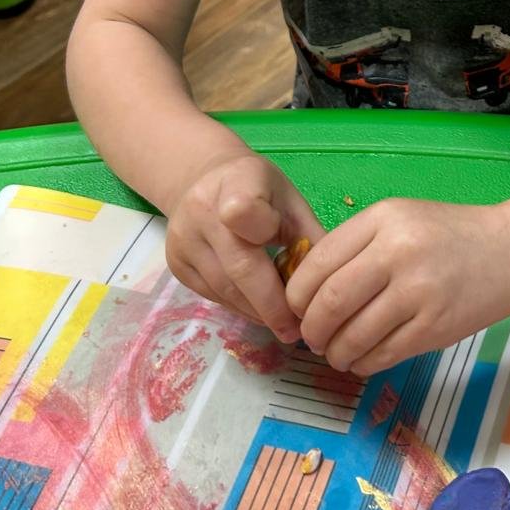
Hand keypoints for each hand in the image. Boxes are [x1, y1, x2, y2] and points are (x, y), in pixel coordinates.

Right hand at [166, 151, 323, 342]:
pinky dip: (241, 308)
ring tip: (286, 324)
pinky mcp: (176, 266)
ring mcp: (183, 241)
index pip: (243, 212)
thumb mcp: (290, 199)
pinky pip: (213, 297)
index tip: (294, 271)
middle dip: (273, 305)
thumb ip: (309, 235)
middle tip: (299, 329)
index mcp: (237, 182)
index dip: (268, 244)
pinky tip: (261, 312)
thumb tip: (333, 282)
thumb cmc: (260, 190)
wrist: (204, 180)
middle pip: (239, 268)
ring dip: (258, 312)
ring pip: (225, 290)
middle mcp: (201, 210)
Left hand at [285, 197, 509, 375]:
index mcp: (382, 219)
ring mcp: (417, 292)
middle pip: (329, 303)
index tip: (297, 308)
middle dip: (311, 329)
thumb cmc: (450, 234)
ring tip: (336, 353)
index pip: (317, 263)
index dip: (296, 295)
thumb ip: (356, 245)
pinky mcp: (434, 328)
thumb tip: (305, 290)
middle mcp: (397, 252)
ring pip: (352, 336)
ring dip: (334, 353)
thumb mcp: (401, 219)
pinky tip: (362, 359)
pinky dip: (362, 364)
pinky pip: (381, 355)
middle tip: (313, 338)